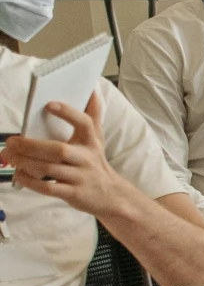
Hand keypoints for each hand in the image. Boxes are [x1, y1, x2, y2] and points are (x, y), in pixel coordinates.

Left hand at [0, 92, 135, 220]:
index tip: (49, 105)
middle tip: (11, 141)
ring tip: (9, 156)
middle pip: (58, 150)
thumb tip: (93, 89)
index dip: (68, 113)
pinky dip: (30, 181)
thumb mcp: (98, 138)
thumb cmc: (96, 162)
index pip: (84, 124)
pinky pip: (48, 188)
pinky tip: (19, 175)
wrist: (112, 196)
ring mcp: (80, 177)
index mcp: (91, 142)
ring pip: (49, 168)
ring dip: (25, 162)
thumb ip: (93, 114)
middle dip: (31, 145)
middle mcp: (87, 159)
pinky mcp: (73, 194)